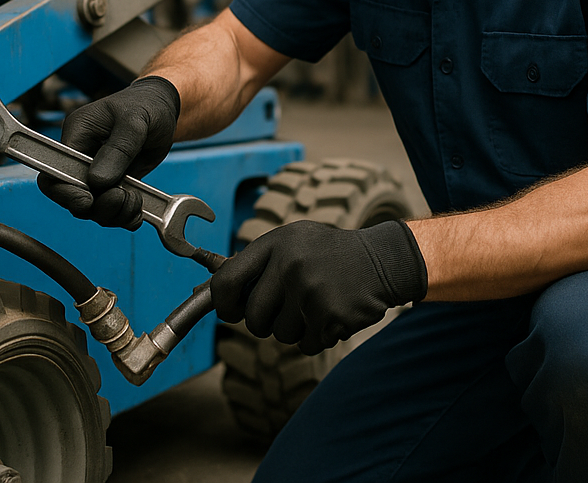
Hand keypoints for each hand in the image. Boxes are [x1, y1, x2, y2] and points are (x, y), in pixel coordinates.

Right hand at [37, 75, 179, 228]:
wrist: (163, 108)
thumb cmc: (146, 105)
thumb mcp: (135, 121)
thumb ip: (118, 149)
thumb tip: (98, 181)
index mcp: (77, 135)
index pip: (54, 171)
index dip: (66, 192)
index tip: (88, 200)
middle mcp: (82, 156)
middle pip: (71, 196)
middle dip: (96, 206)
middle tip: (122, 198)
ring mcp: (97, 173)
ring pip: (92, 208)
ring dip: (114, 213)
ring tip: (135, 202)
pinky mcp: (114, 184)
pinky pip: (111, 209)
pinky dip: (124, 216)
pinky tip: (138, 212)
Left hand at [210, 219, 427, 354]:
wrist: (381, 260)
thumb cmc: (327, 255)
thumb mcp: (292, 244)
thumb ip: (255, 266)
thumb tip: (206, 292)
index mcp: (276, 243)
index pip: (226, 281)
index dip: (222, 303)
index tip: (231, 310)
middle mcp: (289, 264)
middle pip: (253, 318)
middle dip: (266, 322)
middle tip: (287, 308)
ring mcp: (309, 289)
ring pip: (280, 335)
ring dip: (296, 329)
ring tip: (317, 303)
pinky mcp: (328, 314)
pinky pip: (305, 344)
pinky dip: (316, 336)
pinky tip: (332, 313)